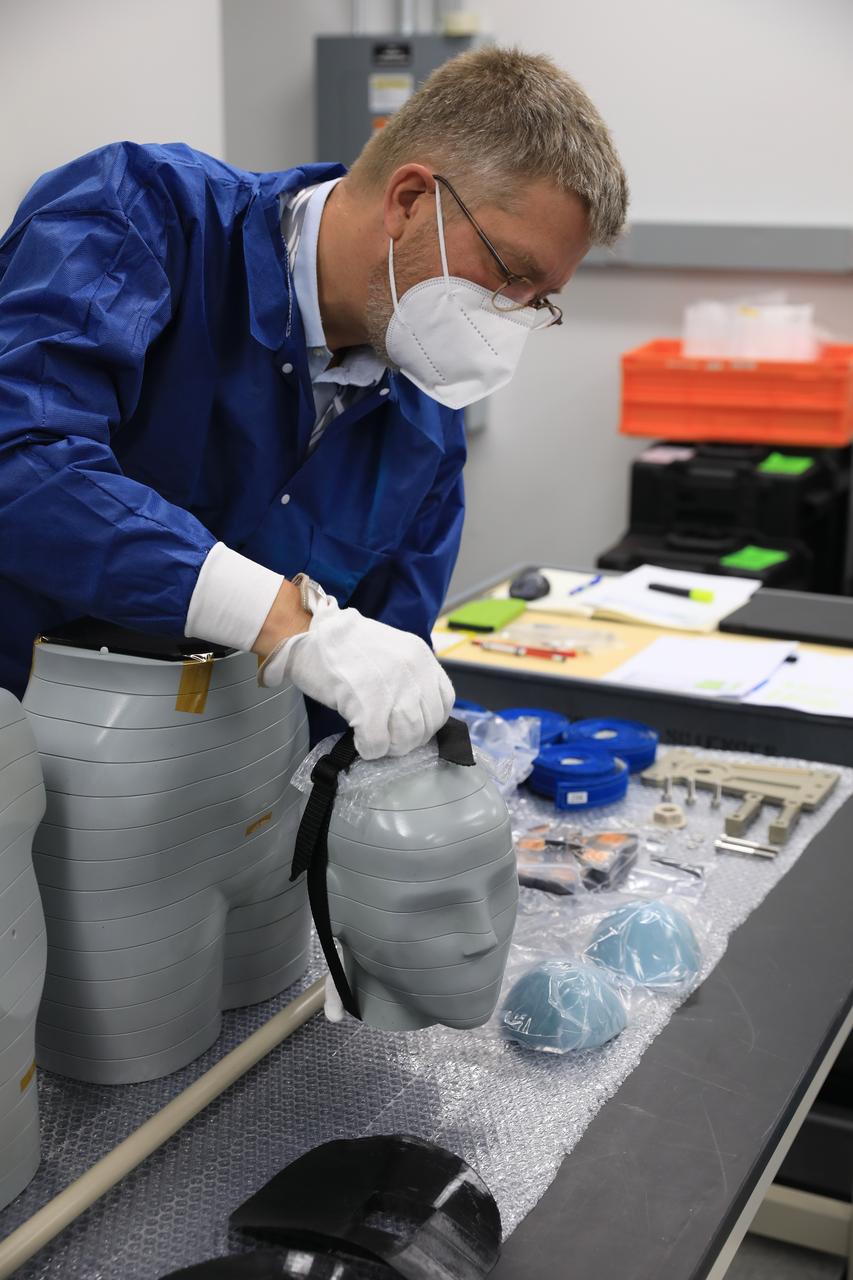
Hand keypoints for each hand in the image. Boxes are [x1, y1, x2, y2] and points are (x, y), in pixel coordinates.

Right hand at [258, 581, 454, 758]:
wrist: (312, 634)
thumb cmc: (347, 647)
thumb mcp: (393, 651)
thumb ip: (411, 677)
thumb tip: (417, 715)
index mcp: (421, 657)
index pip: (444, 702)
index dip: (429, 722)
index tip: (410, 727)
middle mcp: (411, 670)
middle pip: (426, 725)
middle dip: (407, 740)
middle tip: (387, 737)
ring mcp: (390, 686)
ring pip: (406, 737)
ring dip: (389, 746)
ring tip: (373, 738)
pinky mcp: (365, 702)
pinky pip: (377, 743)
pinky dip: (369, 748)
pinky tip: (359, 739)